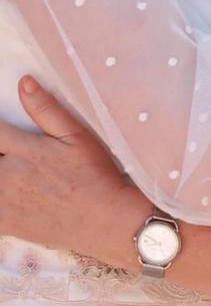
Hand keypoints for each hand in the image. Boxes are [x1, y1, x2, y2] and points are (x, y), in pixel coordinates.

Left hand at [0, 78, 147, 265]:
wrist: (106, 222)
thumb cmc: (96, 176)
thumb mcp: (78, 137)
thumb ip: (47, 110)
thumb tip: (24, 83)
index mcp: (23, 149)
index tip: (3, 131)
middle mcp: (6, 174)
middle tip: (8, 153)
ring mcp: (2, 201)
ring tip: (8, 168)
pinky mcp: (4, 222)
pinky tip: (7, 193)